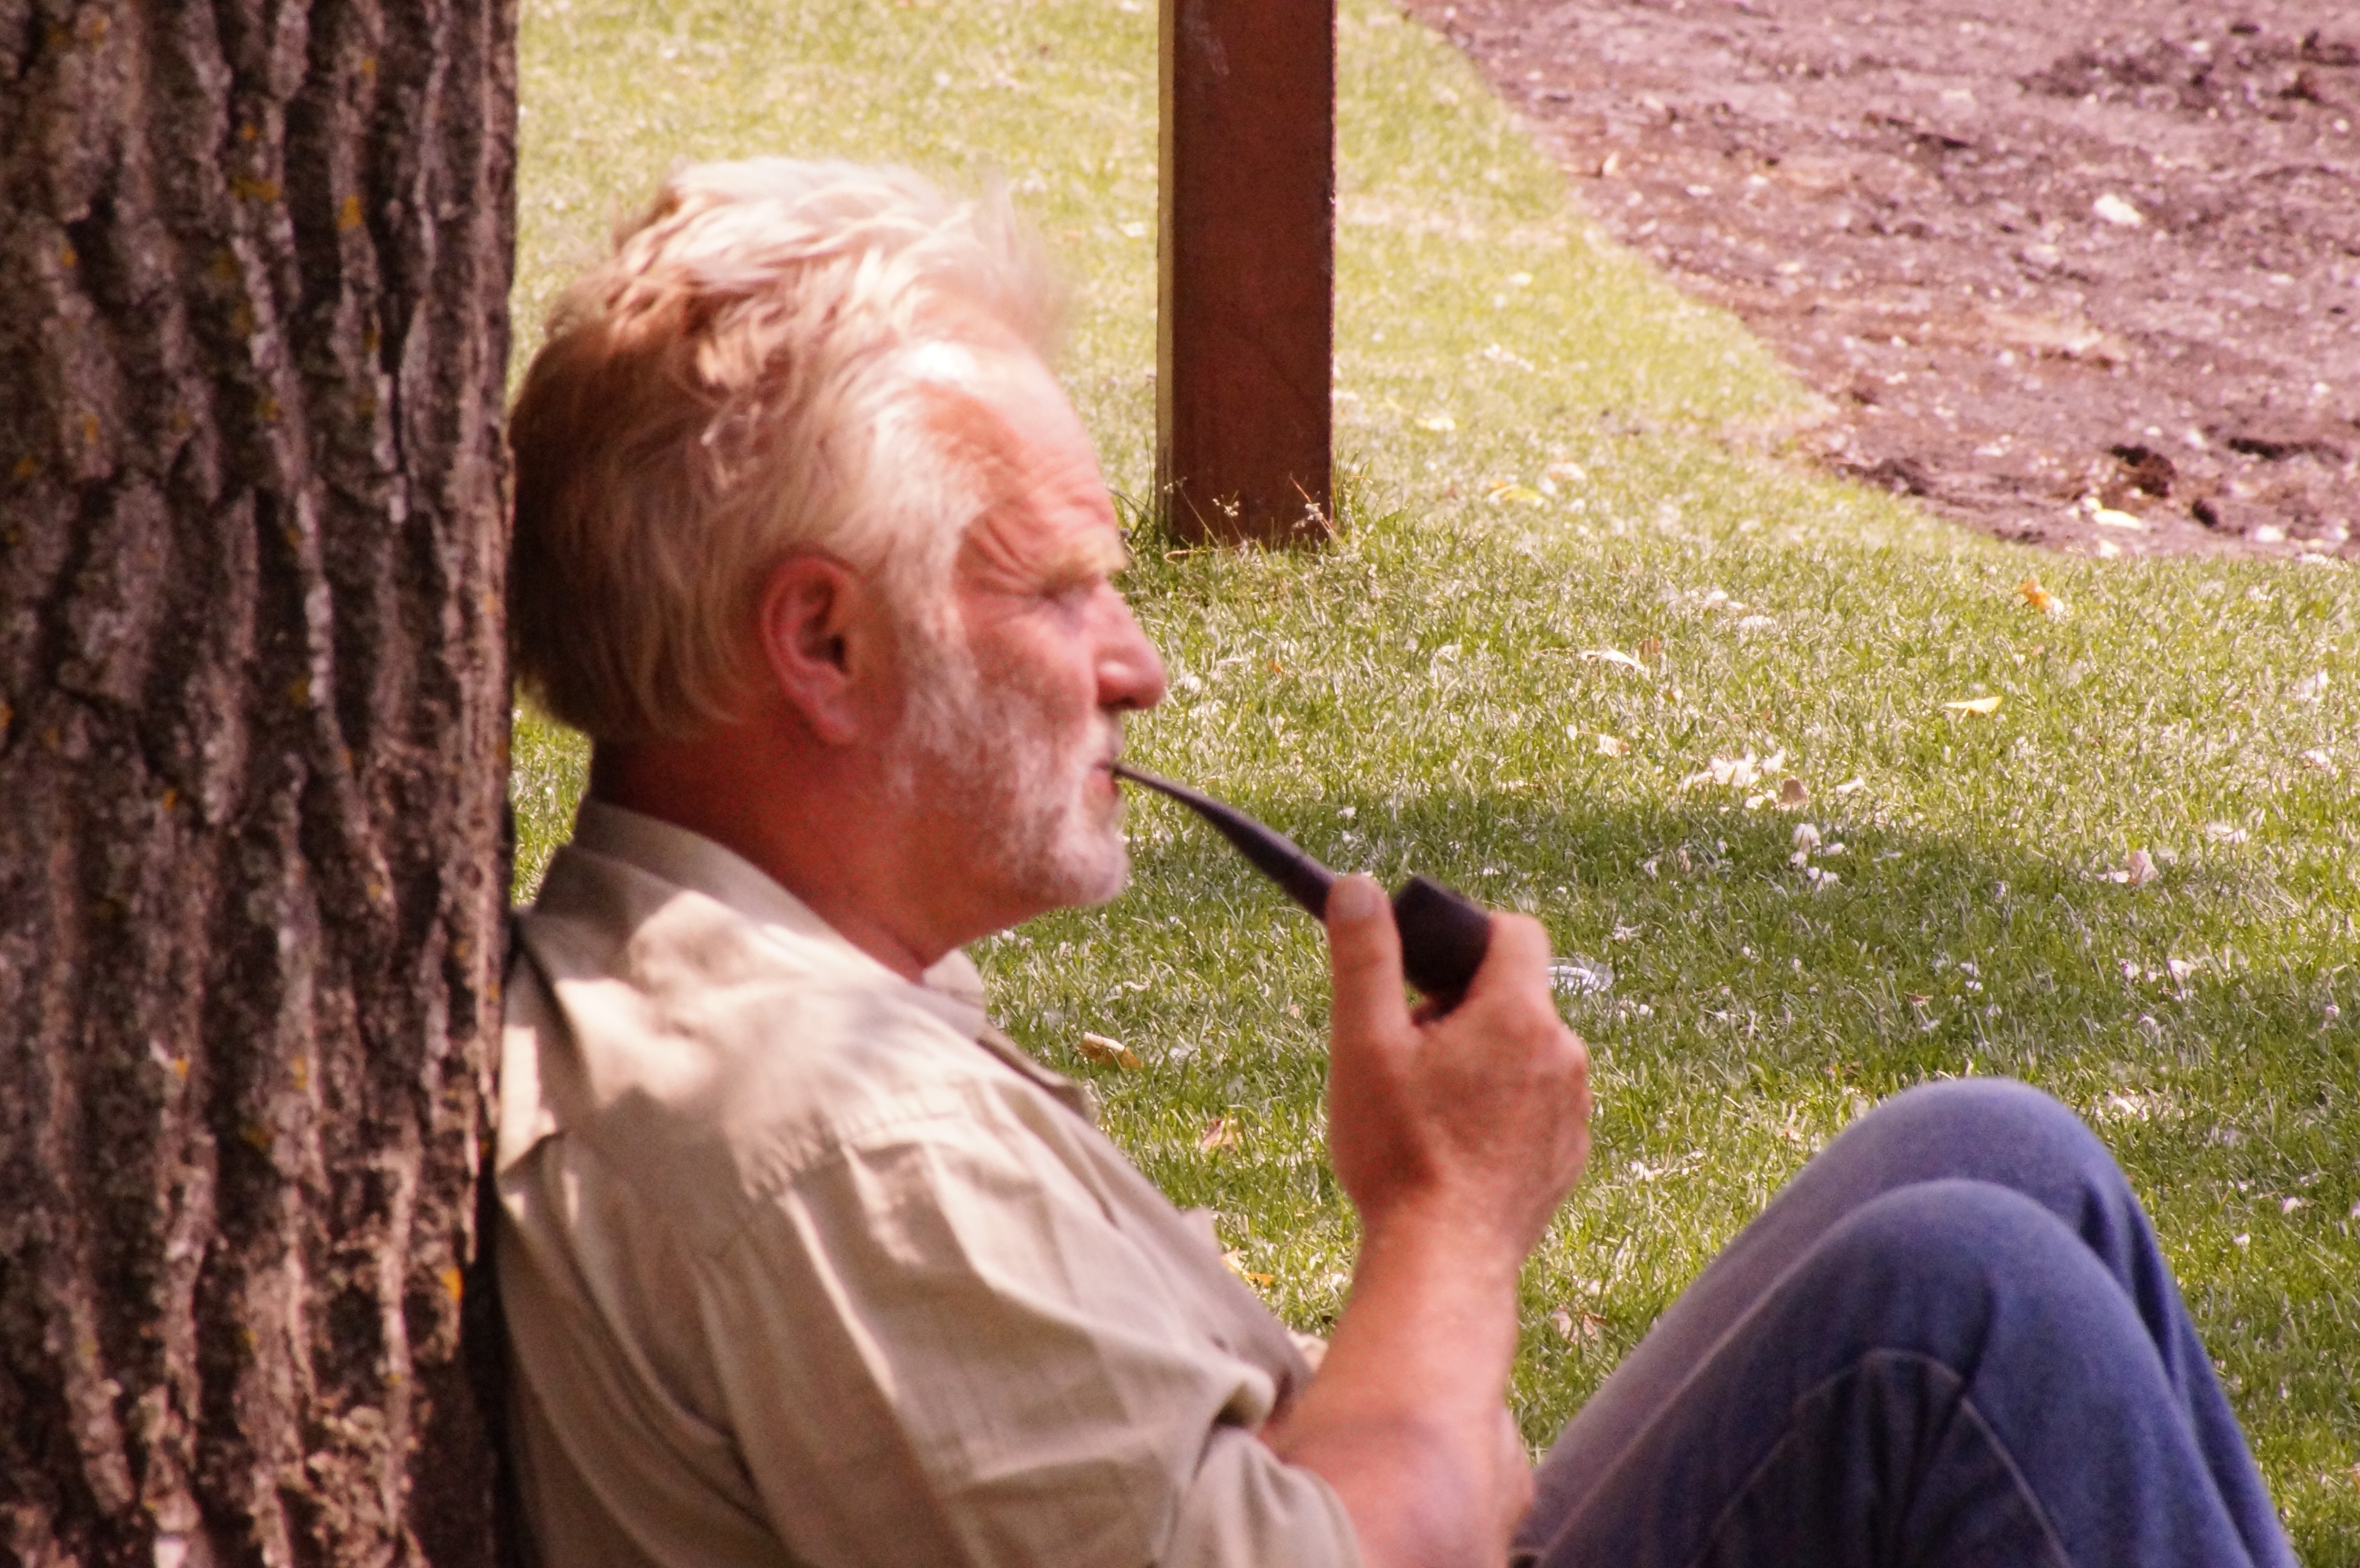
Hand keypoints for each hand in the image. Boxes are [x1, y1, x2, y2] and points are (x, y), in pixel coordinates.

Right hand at [1324, 875, 1590, 1259]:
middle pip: (1514, 996)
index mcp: (1518, 1015)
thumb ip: (1363, 958)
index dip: (1467, 940)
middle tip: (1410, 1057)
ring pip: (1526, 1053)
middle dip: (1462, 1010)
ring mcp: (1574, 1109)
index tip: (1424, 980)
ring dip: (1483, 1062)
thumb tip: (1358, 886)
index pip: (1515, 931)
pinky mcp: (1569, 1155)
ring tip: (1429, 1111)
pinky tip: (1456, 1149)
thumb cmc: (1399, 1153)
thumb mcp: (1364, 1045)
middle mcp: (1564, 1053)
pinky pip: (1538, 1105)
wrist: (1443, 1263)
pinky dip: (1502, 1110)